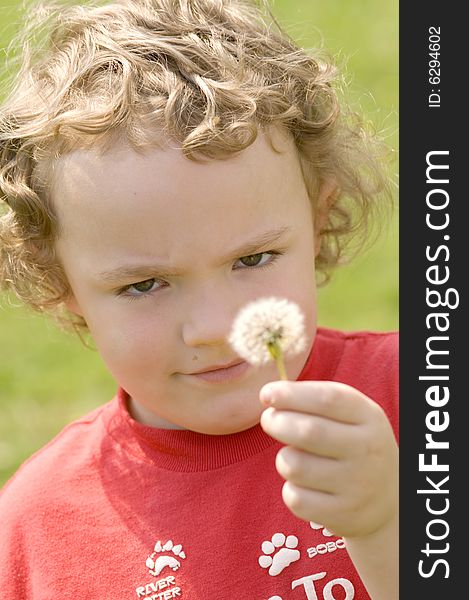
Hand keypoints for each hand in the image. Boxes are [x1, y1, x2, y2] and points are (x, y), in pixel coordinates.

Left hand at [259, 380, 397, 539]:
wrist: (389, 502)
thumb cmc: (353, 445)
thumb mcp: (351, 416)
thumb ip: (316, 401)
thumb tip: (269, 395)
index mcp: (369, 417)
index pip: (327, 399)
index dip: (291, 394)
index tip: (266, 394)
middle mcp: (367, 450)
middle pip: (308, 432)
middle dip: (277, 422)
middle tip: (269, 420)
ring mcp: (356, 485)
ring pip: (295, 466)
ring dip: (284, 458)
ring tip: (295, 458)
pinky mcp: (342, 515)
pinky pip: (295, 498)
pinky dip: (291, 489)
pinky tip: (305, 486)